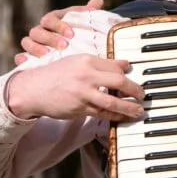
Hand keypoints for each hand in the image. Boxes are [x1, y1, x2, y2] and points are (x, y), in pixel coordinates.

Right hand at [6, 55, 144, 121]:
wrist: (33, 89)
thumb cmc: (57, 74)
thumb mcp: (78, 61)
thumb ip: (103, 64)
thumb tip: (126, 65)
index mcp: (87, 60)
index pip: (115, 67)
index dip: (128, 74)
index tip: (136, 79)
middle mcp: (85, 76)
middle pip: (118, 82)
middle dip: (135, 90)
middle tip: (143, 95)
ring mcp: (82, 94)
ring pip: (112, 102)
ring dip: (129, 108)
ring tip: (139, 111)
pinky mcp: (79, 109)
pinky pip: (102, 114)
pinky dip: (115, 116)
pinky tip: (123, 117)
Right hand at [15, 0, 104, 64]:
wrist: (71, 51)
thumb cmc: (78, 34)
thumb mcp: (83, 24)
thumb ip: (89, 13)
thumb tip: (98, 0)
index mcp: (52, 20)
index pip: (50, 19)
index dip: (59, 26)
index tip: (72, 34)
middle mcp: (40, 30)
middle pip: (36, 31)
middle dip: (49, 38)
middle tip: (64, 45)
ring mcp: (33, 43)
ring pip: (27, 42)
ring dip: (35, 48)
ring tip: (47, 55)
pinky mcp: (29, 57)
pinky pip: (20, 56)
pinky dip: (22, 58)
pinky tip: (26, 62)